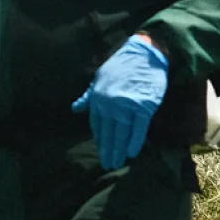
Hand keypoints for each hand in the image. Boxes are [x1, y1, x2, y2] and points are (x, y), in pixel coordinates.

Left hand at [72, 35, 169, 169]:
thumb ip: (88, 96)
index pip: (97, 124)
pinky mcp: (143, 107)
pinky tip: (131, 153)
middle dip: (107, 149)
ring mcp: (126, 106)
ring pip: (121, 133)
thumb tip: (75, 108)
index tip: (101, 150)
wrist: (145, 54)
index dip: (100, 138)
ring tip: (116, 164)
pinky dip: (134, 141)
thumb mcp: (100, 78)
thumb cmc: (122, 66)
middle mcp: (110, 104)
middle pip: (108, 132)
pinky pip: (138, 128)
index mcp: (98, 98)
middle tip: (107, 164)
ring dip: (118, 150)